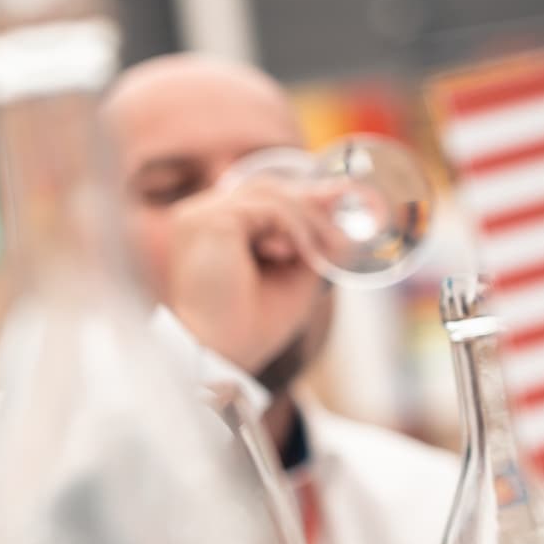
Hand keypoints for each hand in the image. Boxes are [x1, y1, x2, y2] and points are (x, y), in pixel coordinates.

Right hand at [164, 171, 330, 377]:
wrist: (219, 355)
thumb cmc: (249, 324)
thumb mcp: (292, 272)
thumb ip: (310, 237)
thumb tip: (339, 199)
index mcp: (209, 230)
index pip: (258, 197)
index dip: (302, 197)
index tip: (339, 199)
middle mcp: (198, 217)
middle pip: (266, 188)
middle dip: (313, 204)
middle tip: (345, 225)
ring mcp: (200, 216)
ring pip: (271, 194)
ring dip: (309, 220)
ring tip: (328, 250)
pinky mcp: (210, 221)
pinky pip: (269, 207)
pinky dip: (296, 228)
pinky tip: (306, 254)